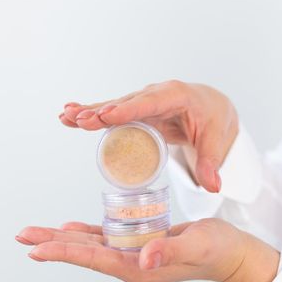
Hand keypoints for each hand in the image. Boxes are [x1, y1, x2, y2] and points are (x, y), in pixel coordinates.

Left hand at [16, 219, 278, 281]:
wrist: (233, 254)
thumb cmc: (218, 250)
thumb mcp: (196, 246)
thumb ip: (169, 252)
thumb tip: (143, 259)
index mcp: (141, 268)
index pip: (95, 259)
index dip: (65, 252)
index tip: (37, 249)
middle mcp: (133, 264)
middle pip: (85, 253)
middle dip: (53, 244)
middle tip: (24, 236)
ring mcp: (135, 256)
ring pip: (92, 246)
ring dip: (64, 239)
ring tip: (39, 234)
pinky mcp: (141, 246)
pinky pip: (107, 240)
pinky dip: (88, 234)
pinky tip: (73, 229)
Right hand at [59, 80, 238, 192]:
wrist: (211, 107)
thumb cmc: (213, 121)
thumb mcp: (216, 141)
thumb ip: (211, 163)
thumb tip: (213, 186)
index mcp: (177, 96)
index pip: (151, 102)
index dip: (128, 109)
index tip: (108, 114)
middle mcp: (156, 95)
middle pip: (126, 104)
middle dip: (102, 111)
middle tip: (80, 119)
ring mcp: (144, 102)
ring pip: (114, 107)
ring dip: (89, 112)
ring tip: (66, 117)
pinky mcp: (136, 111)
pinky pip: (112, 113)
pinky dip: (92, 115)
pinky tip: (70, 116)